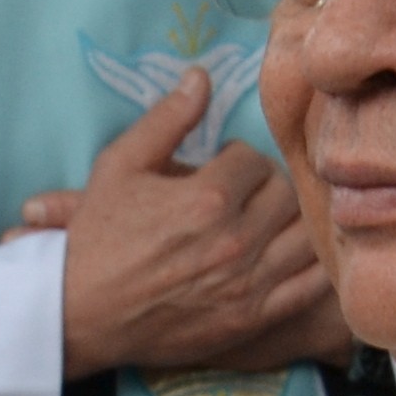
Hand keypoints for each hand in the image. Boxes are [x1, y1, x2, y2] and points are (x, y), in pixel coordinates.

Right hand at [51, 66, 334, 377]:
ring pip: (306, 235)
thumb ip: (167, 119)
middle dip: (268, 185)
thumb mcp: (120, 166)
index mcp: (207, 199)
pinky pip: (310, 287)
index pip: (255, 159)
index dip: (239, 158)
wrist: (79, 313)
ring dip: (293, 220)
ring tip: (269, 220)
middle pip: (287, 193)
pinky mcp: (252, 318)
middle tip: (247, 191)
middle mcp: (235, 241)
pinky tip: (297, 253)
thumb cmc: (97, 237)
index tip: (223, 167)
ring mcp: (247, 284)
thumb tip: (202, 76)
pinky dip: (317, 266)